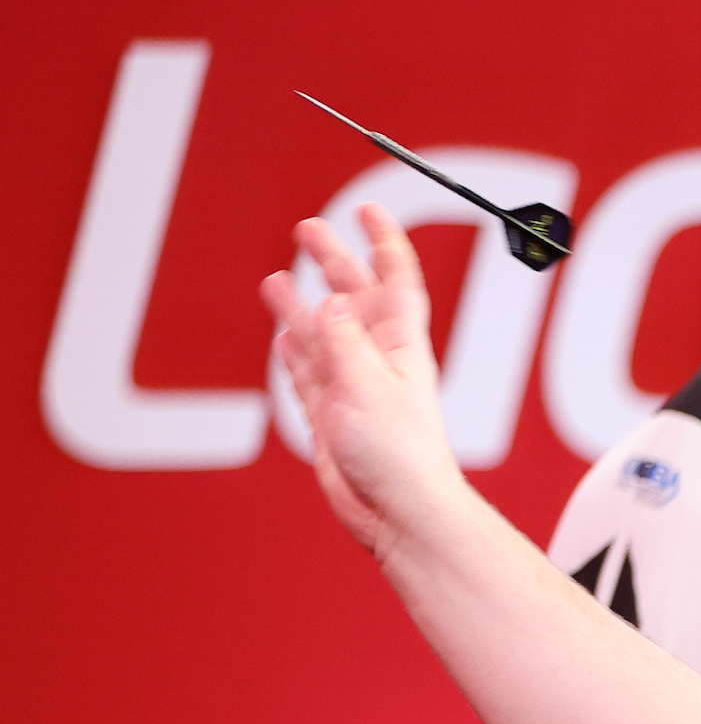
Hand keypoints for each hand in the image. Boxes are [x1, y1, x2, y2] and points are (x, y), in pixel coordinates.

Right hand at [259, 204, 460, 554]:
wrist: (398, 513)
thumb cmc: (400, 455)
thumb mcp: (369, 386)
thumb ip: (344, 343)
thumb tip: (330, 303)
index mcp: (401, 347)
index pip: (396, 280)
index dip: (385, 242)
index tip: (369, 209)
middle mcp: (378, 362)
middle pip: (353, 298)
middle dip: (333, 261)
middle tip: (307, 228)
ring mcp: (354, 389)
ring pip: (323, 336)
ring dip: (302, 307)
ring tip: (276, 280)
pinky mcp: (333, 419)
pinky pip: (310, 377)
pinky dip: (297, 355)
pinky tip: (285, 339)